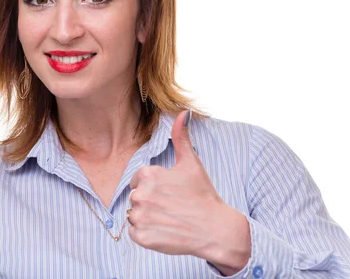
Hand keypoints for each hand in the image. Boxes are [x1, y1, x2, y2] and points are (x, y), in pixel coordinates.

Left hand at [128, 110, 249, 271]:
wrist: (215, 229)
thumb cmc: (202, 194)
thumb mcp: (191, 163)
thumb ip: (181, 137)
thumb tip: (183, 112)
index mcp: (148, 174)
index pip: (138, 179)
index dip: (154, 186)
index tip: (170, 192)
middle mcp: (141, 194)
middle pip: (136, 197)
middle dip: (150, 201)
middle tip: (172, 206)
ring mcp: (141, 217)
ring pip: (134, 215)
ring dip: (147, 218)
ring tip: (169, 218)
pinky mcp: (142, 237)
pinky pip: (135, 233)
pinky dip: (146, 234)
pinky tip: (164, 230)